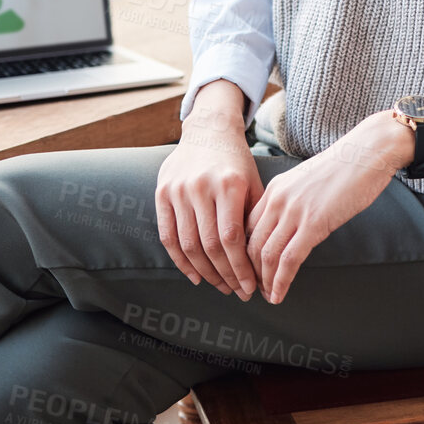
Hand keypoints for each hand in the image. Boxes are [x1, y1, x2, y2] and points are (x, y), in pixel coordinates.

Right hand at [156, 82, 262, 298]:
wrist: (208, 131)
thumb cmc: (236, 162)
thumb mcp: (254, 184)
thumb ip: (255, 219)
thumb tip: (262, 263)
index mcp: (228, 185)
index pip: (232, 239)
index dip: (240, 268)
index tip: (250, 287)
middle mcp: (200, 187)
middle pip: (210, 246)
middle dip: (225, 275)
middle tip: (237, 292)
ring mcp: (178, 190)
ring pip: (188, 245)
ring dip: (205, 272)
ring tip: (220, 286)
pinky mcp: (162, 193)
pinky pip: (167, 235)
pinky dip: (180, 261)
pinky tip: (195, 275)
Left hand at [245, 112, 408, 303]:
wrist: (366, 153)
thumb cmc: (343, 169)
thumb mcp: (305, 183)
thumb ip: (291, 203)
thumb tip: (286, 228)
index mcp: (274, 189)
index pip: (245, 227)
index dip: (242, 253)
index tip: (247, 270)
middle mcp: (277, 199)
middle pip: (250, 243)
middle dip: (248, 271)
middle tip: (252, 289)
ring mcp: (294, 211)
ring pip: (266, 255)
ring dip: (263, 281)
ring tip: (266, 296)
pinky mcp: (314, 223)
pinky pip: (289, 260)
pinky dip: (281, 282)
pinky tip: (279, 295)